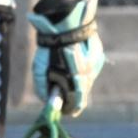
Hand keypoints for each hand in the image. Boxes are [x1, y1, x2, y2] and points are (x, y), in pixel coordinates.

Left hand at [29, 0, 104, 116]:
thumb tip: (46, 99)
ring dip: (77, 82)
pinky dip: (81, 69)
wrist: (65, 24)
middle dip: (73, 97)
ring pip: (87, 80)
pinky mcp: (97, 55)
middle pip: (83, 93)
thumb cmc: (50, 49)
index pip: (76, 104)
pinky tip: (72, 64)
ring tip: (66, 78)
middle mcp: (89, 76)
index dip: (69, 109)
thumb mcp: (40, 70)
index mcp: (77, 83)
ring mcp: (95, 65)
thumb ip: (43, 87)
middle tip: (65, 100)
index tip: (65, 113)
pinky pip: (89, 67)